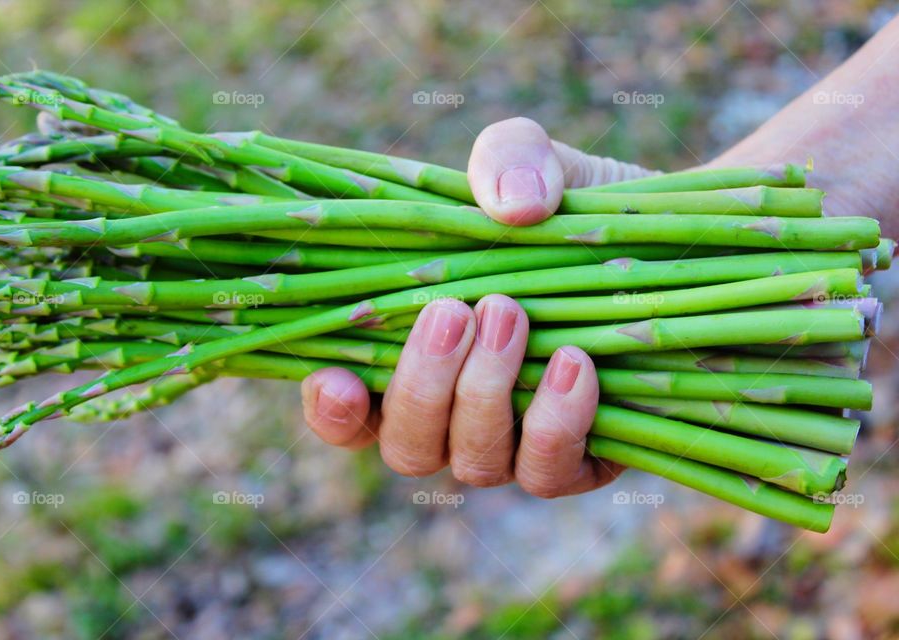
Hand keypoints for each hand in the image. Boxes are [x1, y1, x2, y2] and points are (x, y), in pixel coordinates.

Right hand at [300, 117, 650, 496]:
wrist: (663, 238)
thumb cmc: (568, 205)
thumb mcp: (531, 162)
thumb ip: (505, 159)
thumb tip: (512, 206)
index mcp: (411, 358)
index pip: (347, 412)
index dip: (330, 410)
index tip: (337, 376)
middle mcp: (453, 417)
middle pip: (406, 448)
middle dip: (421, 386)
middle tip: (454, 310)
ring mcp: (513, 445)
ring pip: (472, 464)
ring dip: (482, 394)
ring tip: (510, 311)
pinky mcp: (579, 460)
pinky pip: (548, 471)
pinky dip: (553, 421)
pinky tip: (574, 362)